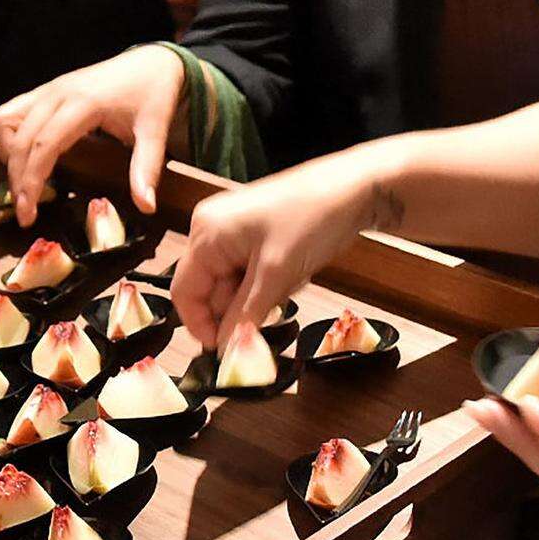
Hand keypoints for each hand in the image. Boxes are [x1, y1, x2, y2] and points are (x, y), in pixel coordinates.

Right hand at [0, 43, 189, 221]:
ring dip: (8, 154)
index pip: (44, 145)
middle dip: (17, 179)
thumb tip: (146, 206)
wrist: (152, 61)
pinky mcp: (45, 90)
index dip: (31, 181)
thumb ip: (146, 168)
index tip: (27, 213)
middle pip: (20, 139)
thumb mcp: (155, 132)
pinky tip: (26, 157)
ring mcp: (48, 89)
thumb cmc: (153, 95)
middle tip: (25, 213)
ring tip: (23, 184)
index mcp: (83, 103)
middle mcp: (57, 93)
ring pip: (5, 120)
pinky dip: (9, 137)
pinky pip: (11, 111)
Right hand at [170, 144, 391, 346]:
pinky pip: (249, 272)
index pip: (184, 292)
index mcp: (206, 233)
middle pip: (209, 289)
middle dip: (240, 306)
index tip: (226, 350)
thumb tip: (226, 350)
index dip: (201, 325)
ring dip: (260, 295)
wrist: (354, 189)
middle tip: (275, 308)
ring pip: (233, 284)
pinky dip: (269, 282)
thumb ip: (245, 315)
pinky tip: (294, 271)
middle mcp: (211, 229)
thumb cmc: (313, 219)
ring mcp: (232, 230)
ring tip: (290, 279)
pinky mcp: (252, 234)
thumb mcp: (276, 274)